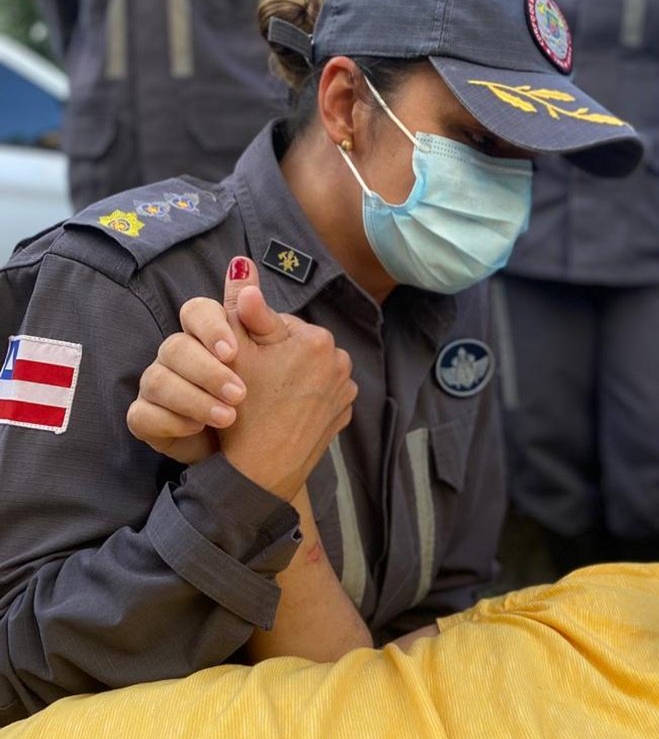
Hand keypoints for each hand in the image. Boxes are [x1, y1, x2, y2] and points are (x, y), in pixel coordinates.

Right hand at [127, 262, 255, 464]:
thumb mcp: (272, 360)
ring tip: (230, 416)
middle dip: (208, 371)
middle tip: (240, 394)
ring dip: (195, 399)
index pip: (198, 312)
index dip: (212, 328)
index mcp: (207, 336)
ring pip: (156, 380)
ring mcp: (157, 389)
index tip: (233, 352)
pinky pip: (143, 416)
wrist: (252, 463)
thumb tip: (243, 264)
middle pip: (175, 346)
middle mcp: (178, 357)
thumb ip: (259, 319)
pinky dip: (174, 424)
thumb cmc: (266, 405)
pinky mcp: (149, 420)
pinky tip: (202, 431)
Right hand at [128, 258, 357, 499]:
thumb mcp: (234, 352)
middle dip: (272, 356)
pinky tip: (279, 411)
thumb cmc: (240, 409)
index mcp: (316, 340)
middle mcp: (339, 362)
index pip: (276, 323)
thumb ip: (240, 307)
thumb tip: (244, 265)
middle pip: (295, 346)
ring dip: (287, 376)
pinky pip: (318, 394)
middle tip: (247, 380)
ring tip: (260, 396)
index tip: (236, 357)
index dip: (250, 338)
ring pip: (306, 370)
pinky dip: (300, 398)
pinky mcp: (343, 415)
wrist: (259, 473)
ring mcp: (345, 390)